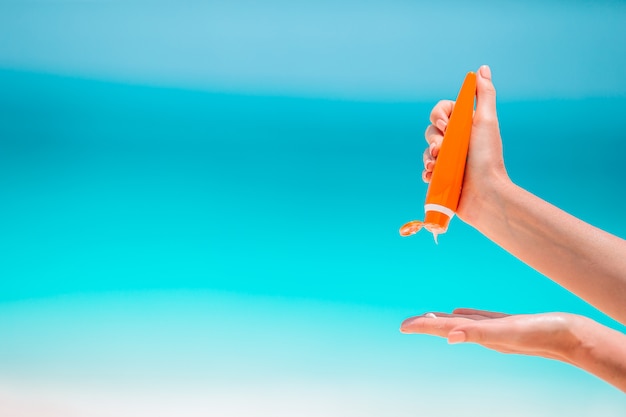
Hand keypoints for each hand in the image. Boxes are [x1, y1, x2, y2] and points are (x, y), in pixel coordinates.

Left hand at [400, 308, 580, 361]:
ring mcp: (495, 329)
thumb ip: (478, 333)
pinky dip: (465, 315)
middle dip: (427, 324)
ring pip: (462, 323)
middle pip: (448, 327)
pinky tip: (459, 313)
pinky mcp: (506, 323)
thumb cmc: (542, 333)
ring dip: (443, 320)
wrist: (573, 336)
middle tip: (407, 324)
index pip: (444, 329)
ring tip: (428, 317)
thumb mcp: (508, 331)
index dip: (422, 326)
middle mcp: (484, 333)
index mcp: (479, 334)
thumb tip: (448, 337)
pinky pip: (479, 319)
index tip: (402, 326)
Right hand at [423, 65, 509, 225]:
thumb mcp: (487, 121)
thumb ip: (484, 94)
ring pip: (426, 151)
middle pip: (431, 131)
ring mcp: (448, 161)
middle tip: (441, 149)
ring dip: (428, 157)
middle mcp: (457, 142)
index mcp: (466, 126)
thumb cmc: (487, 157)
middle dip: (433, 139)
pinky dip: (427, 173)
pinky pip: (425, 170)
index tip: (446, 124)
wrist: (485, 194)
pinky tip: (432, 177)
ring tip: (436, 167)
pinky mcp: (442, 178)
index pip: (442, 110)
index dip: (439, 115)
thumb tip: (483, 69)